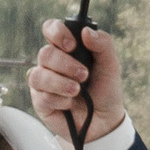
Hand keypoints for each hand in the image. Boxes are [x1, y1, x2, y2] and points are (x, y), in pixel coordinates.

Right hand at [28, 21, 122, 149]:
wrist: (104, 121)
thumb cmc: (105, 90)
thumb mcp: (111, 65)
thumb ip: (103, 44)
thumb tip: (86, 31)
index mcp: (66, 48)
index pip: (51, 29)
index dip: (57, 33)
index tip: (72, 45)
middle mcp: (52, 63)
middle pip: (45, 53)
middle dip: (65, 64)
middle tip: (84, 75)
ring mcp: (43, 82)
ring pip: (38, 75)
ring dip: (60, 83)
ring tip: (77, 90)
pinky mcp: (40, 101)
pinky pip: (42, 96)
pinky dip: (60, 100)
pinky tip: (69, 104)